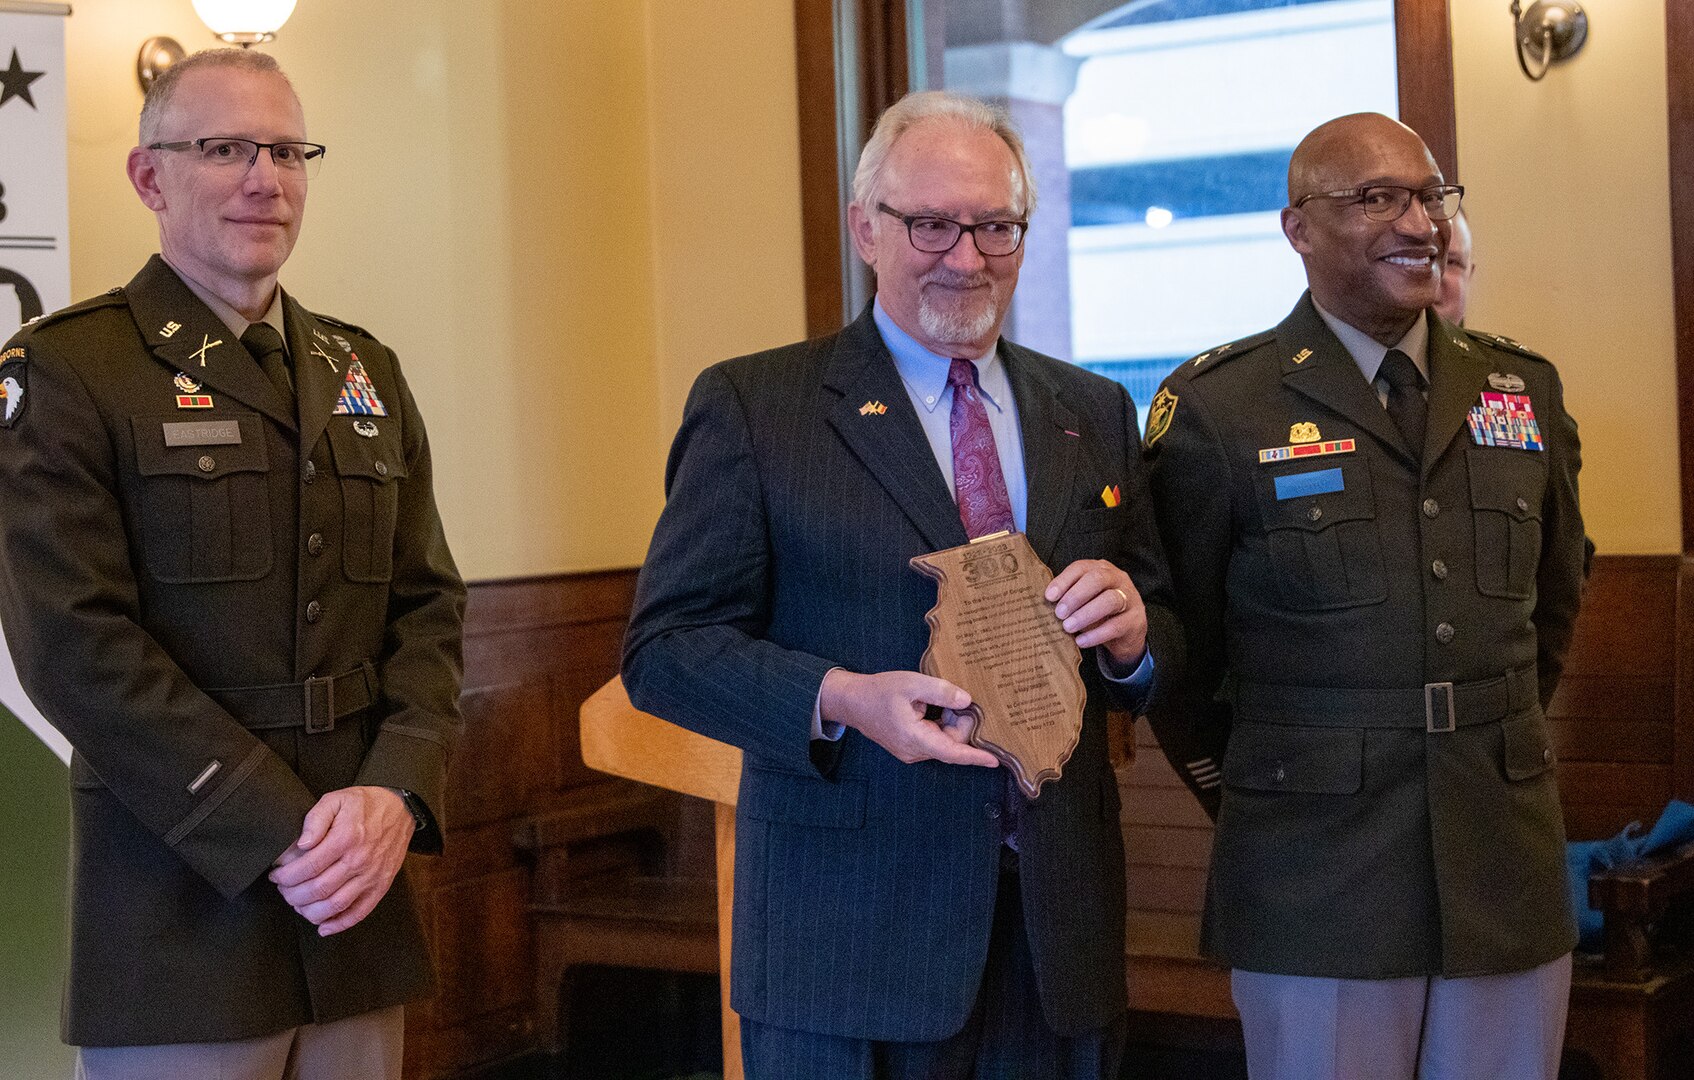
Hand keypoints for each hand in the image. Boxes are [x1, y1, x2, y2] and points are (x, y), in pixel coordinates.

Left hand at [269, 786, 415, 935]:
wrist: (401, 808)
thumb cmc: (365, 804)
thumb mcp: (337, 799)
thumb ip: (315, 819)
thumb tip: (302, 844)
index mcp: (345, 838)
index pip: (307, 867)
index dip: (285, 876)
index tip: (276, 875)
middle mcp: (359, 860)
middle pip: (317, 890)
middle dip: (292, 895)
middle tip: (284, 890)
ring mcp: (371, 876)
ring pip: (334, 906)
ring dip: (309, 911)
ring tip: (298, 904)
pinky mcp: (381, 886)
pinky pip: (359, 912)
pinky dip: (339, 925)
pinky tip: (323, 925)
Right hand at [820, 668, 998, 767]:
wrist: (853, 701)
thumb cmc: (879, 692)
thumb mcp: (911, 684)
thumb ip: (940, 692)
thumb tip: (966, 701)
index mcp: (915, 739)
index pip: (952, 752)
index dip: (975, 757)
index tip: (995, 761)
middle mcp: (914, 751)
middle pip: (951, 742)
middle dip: (959, 721)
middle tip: (954, 697)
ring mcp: (911, 751)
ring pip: (944, 740)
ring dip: (948, 721)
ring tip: (936, 699)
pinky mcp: (910, 746)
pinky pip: (934, 738)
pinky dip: (939, 723)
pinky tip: (930, 706)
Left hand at [1046, 559, 1147, 668]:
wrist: (1127, 632)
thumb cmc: (1098, 612)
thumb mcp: (1083, 601)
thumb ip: (1068, 599)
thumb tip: (1045, 606)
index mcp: (1101, 569)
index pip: (1081, 568)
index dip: (1064, 581)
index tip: (1049, 597)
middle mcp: (1117, 579)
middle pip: (1097, 579)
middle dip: (1075, 596)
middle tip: (1059, 613)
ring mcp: (1130, 598)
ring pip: (1110, 600)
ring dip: (1085, 614)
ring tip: (1068, 627)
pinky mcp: (1135, 620)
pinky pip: (1116, 626)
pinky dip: (1096, 634)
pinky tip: (1081, 641)